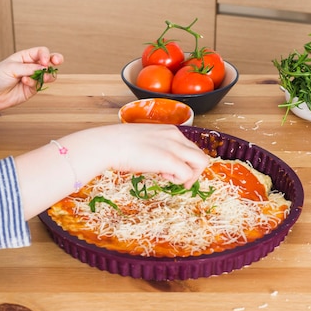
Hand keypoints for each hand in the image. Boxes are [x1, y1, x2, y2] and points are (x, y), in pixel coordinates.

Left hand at [0, 47, 62, 112]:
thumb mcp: (11, 68)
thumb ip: (29, 68)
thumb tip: (44, 68)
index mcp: (25, 57)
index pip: (41, 52)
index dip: (45, 55)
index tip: (44, 61)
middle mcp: (30, 66)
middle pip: (49, 61)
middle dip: (56, 60)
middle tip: (57, 62)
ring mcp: (32, 78)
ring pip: (48, 75)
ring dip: (47, 75)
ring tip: (42, 77)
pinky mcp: (32, 89)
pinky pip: (40, 85)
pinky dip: (35, 84)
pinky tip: (25, 83)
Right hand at [67, 124, 209, 188]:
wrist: (108, 144)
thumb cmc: (119, 144)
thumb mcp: (144, 141)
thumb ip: (156, 148)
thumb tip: (157, 160)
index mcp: (170, 130)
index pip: (191, 147)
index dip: (185, 162)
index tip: (172, 169)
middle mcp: (176, 136)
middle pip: (200, 155)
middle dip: (193, 171)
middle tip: (177, 179)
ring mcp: (174, 148)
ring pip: (201, 163)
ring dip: (190, 176)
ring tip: (171, 179)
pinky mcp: (169, 160)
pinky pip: (187, 174)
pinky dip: (179, 180)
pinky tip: (164, 178)